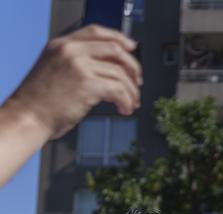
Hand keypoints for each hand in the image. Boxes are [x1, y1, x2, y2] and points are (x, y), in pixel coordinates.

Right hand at [4, 25, 140, 139]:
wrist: (29, 117)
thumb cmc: (41, 101)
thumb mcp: (55, 68)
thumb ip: (77, 62)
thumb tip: (109, 66)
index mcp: (62, 44)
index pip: (96, 32)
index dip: (118, 38)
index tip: (132, 48)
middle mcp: (71, 51)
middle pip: (115, 50)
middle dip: (133, 66)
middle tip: (138, 82)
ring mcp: (79, 66)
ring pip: (120, 73)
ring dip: (132, 91)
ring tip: (131, 103)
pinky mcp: (88, 85)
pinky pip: (119, 90)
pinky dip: (127, 101)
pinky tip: (124, 110)